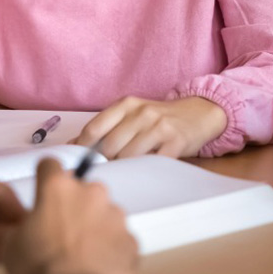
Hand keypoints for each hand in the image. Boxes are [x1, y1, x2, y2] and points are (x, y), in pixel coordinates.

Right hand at [2, 159, 138, 273]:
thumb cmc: (40, 270)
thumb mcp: (11, 245)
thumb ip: (21, 224)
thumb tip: (23, 225)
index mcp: (58, 189)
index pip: (50, 165)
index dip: (44, 177)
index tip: (43, 188)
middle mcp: (91, 194)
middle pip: (83, 190)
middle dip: (74, 206)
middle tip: (61, 232)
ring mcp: (115, 215)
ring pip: (104, 214)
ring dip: (94, 228)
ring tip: (80, 254)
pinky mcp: (131, 239)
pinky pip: (119, 239)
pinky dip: (110, 249)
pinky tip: (96, 265)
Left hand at [73, 96, 227, 158]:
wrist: (198, 113)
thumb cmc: (159, 118)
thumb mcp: (132, 114)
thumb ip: (106, 127)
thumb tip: (74, 145)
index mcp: (127, 104)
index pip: (94, 128)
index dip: (83, 148)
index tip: (79, 160)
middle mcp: (142, 113)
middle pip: (109, 146)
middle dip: (106, 161)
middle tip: (109, 167)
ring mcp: (159, 127)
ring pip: (128, 157)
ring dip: (124, 167)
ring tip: (128, 167)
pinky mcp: (174, 142)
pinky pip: (150, 163)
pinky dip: (143, 170)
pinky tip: (145, 167)